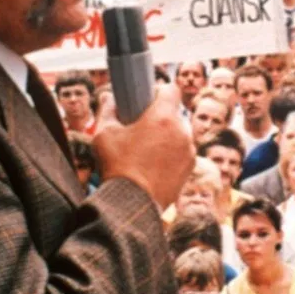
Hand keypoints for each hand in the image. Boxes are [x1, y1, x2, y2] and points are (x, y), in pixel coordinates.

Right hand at [92, 84, 193, 210]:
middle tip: (141, 128)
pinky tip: (153, 164)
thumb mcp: (104, 134)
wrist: (133, 204)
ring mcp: (189, 151)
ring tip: (146, 150)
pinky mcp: (190, 168)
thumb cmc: (117, 166)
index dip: (158, 91)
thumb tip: (109, 97)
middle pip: (174, 113)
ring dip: (167, 137)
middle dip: (160, 117)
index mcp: (164, 117)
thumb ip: (107, 110)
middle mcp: (182, 132)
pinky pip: (182, 152)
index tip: (146, 100)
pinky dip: (172, 154)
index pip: (172, 89)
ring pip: (180, 134)